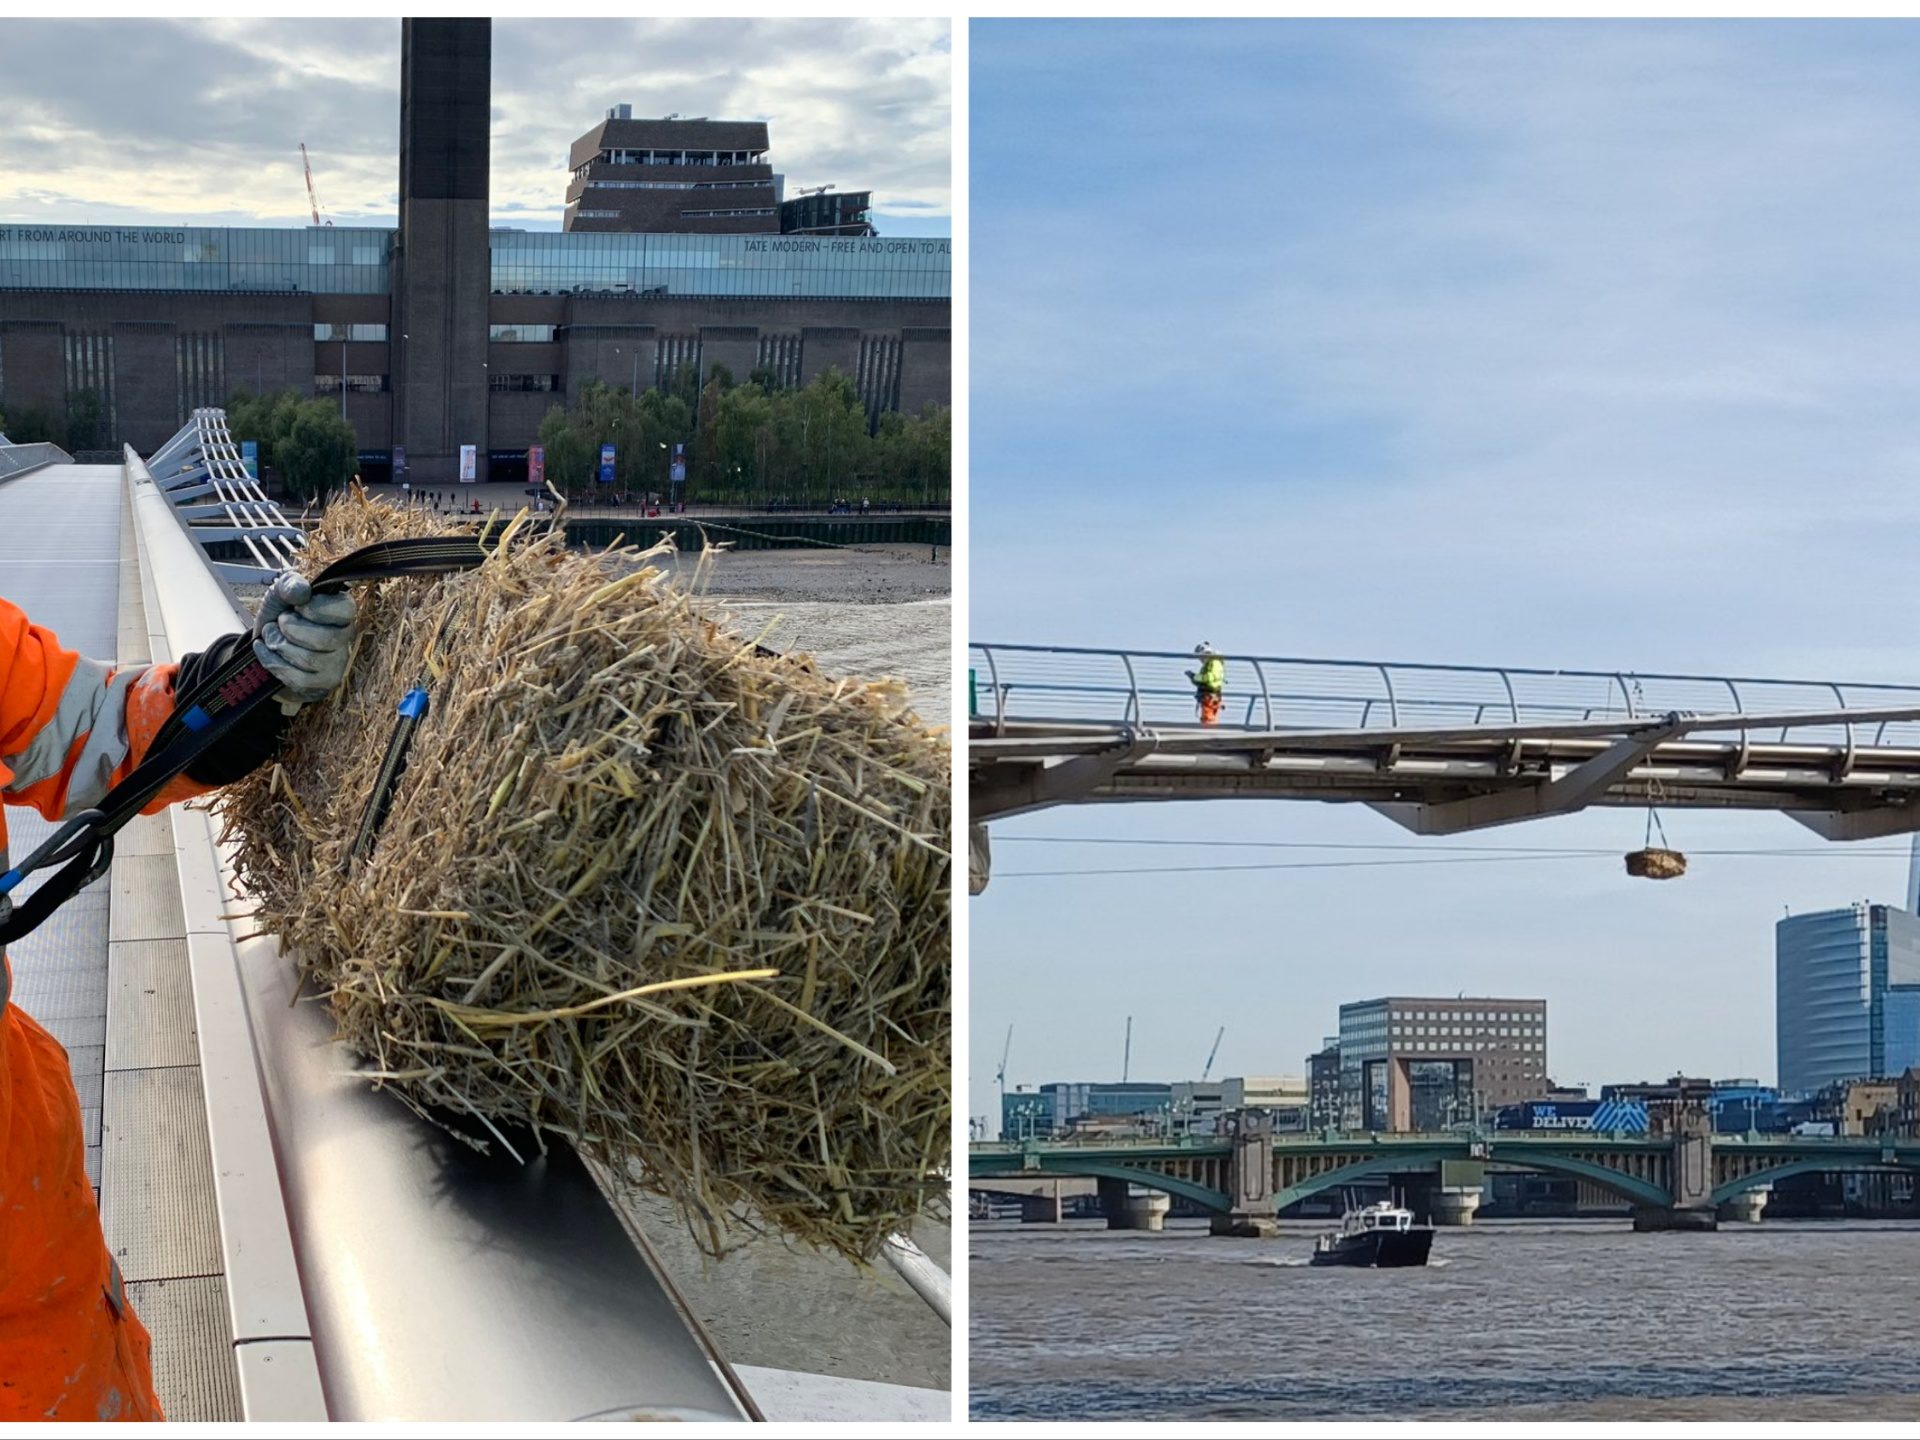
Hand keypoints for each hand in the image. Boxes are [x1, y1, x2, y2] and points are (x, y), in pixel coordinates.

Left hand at [253, 571, 356, 712]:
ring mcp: (336, 664)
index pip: (345, 610)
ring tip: (270, 636)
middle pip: (326, 638)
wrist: (266, 644)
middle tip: (278, 622)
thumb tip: (302, 592)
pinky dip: (272, 662)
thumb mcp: (280, 594)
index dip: (314, 608)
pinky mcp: (321, 684)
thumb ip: (289, 585)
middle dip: (290, 629)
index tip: (297, 607)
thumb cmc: (280, 616)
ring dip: (279, 645)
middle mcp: (345, 638)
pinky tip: (265, 650)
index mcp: (342, 612)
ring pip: (309, 659)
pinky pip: (298, 678)